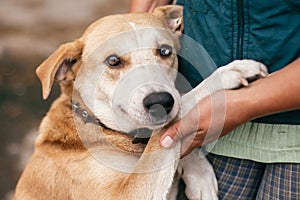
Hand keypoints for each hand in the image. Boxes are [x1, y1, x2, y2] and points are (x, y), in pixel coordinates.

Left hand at [160, 58, 299, 156]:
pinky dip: (189, 120)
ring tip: (169, 122)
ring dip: (180, 129)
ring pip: (190, 132)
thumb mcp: (195, 119)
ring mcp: (209, 129)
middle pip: (183, 142)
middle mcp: (202, 137)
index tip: (157, 145)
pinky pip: (198, 124)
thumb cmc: (222, 110)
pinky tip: (186, 112)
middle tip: (159, 132)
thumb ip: (180, 131)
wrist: (245, 101)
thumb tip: (165, 143)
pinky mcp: (214, 121)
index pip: (179, 151)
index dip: (167, 150)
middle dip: (171, 138)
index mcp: (196, 139)